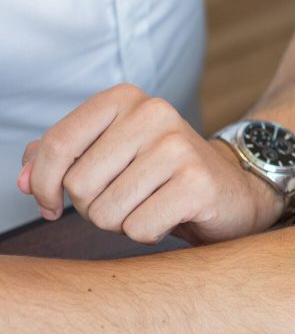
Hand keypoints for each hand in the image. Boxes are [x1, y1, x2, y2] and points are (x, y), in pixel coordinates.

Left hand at [17, 84, 282, 244]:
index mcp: (124, 99)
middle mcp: (152, 114)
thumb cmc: (163, 176)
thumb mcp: (110, 155)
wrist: (234, 191)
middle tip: (123, 203)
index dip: (43, 184)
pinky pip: (140, 228)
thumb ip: (60, 159)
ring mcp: (178, 147)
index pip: (58, 144)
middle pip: (79, 185)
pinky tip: (169, 218)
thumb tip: (22, 182)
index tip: (49, 205)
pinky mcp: (197, 184)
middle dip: (92, 208)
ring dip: (121, 223)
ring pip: (107, 212)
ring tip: (147, 208)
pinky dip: (148, 234)